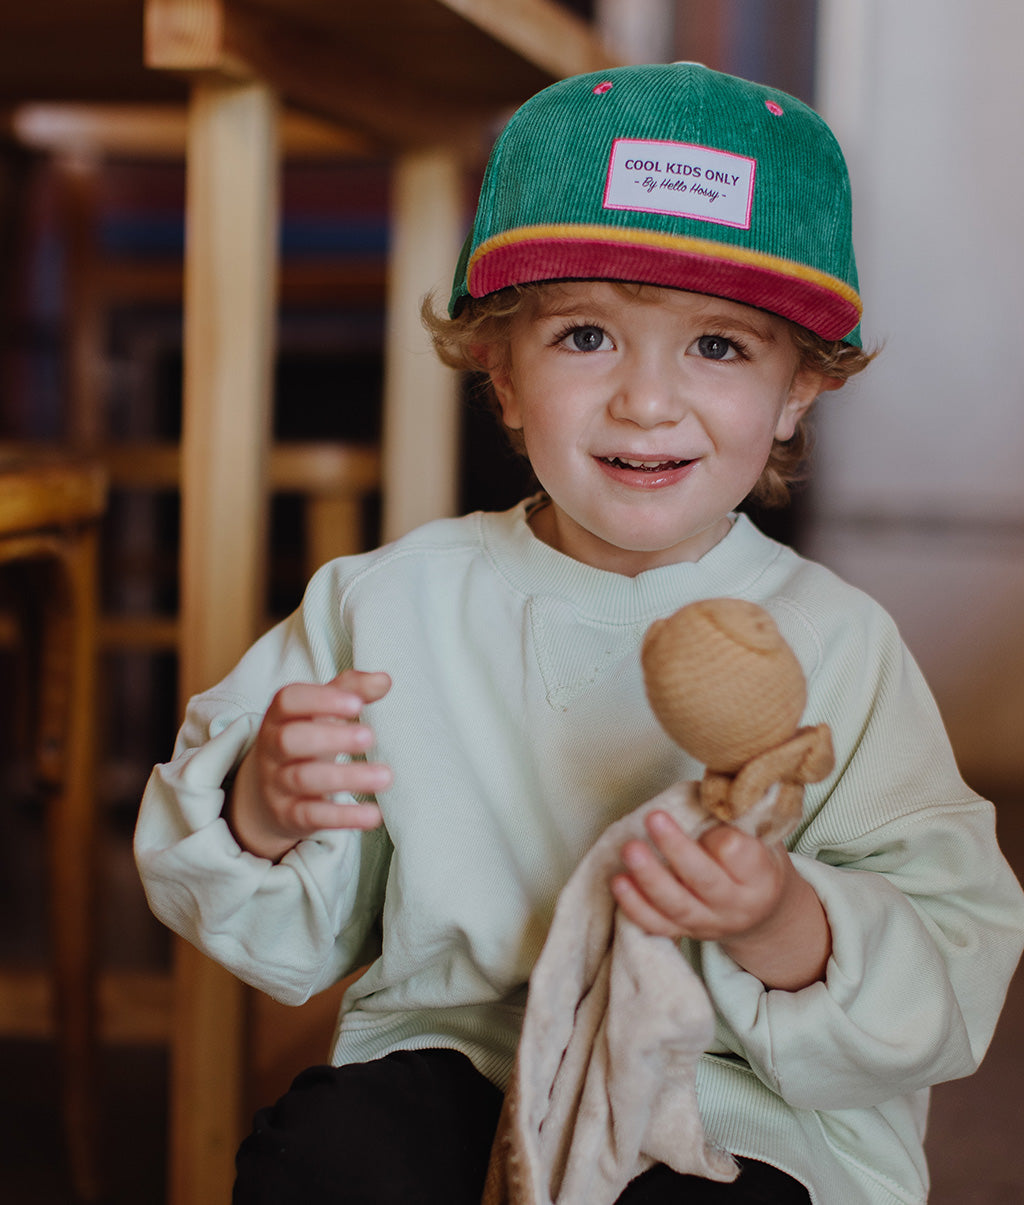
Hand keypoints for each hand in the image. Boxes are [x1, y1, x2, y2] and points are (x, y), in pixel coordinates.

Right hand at [227, 669, 391, 861]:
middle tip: (370, 737)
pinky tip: (373, 815)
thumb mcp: (321, 713)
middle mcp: (272, 748)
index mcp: (280, 716)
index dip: (321, 700)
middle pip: (290, 740)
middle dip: (330, 737)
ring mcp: (277, 783)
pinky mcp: (288, 816)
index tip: (357, 704)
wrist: (265, 795)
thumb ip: (351, 690)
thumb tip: (384, 680)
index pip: (288, 700)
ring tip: (385, 776)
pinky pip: (312, 816)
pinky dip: (343, 817)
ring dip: (346, 778)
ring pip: (304, 779)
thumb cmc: (305, 741)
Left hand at [610, 810, 830, 989]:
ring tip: (629, 849)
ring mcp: (708, 923)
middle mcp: (736, 906)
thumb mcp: (760, 836)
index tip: (711, 811)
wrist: (761, 910)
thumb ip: (738, 815)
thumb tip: (712, 785)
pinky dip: (635, 905)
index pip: (738, 854)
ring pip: (677, 905)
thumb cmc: (755, 860)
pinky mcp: (683, 932)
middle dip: (676, 849)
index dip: (720, 832)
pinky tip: (619, 881)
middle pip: (704, 880)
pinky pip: (657, 924)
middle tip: (653, 818)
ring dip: (649, 877)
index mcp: (760, 878)